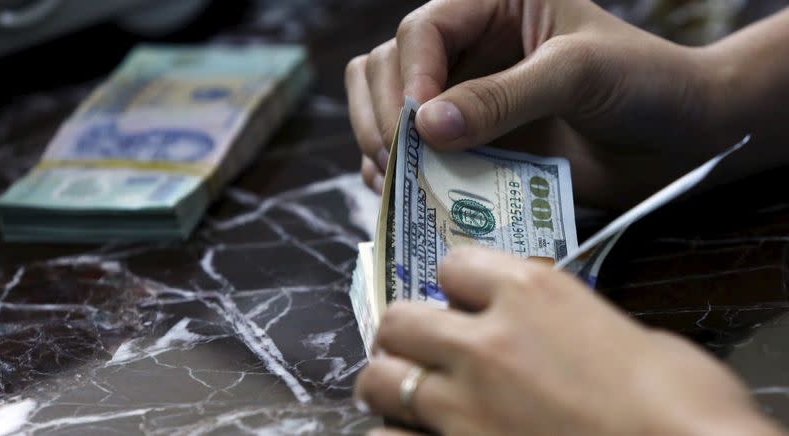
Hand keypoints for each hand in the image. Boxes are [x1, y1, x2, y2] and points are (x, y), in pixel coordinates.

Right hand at [345, 0, 741, 207]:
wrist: (678, 138)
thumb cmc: (644, 82)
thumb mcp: (577, 74)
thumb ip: (503, 97)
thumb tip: (426, 126)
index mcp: (494, 7)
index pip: (425, 30)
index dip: (412, 74)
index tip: (418, 124)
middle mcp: (471, 50)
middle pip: (388, 67)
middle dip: (384, 112)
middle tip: (399, 159)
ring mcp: (467, 100)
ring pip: (388, 109)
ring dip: (381, 143)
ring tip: (396, 182)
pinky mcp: (472, 144)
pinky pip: (414, 154)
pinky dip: (400, 173)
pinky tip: (406, 194)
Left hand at [354, 247, 783, 435]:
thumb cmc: (682, 401)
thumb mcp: (631, 338)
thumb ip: (571, 326)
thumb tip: (556, 335)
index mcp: (530, 292)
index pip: (453, 265)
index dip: (457, 284)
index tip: (464, 302)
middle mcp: (483, 341)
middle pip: (398, 319)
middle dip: (407, 333)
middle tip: (424, 350)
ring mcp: (463, 405)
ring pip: (379, 379)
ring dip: (390, 384)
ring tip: (408, 396)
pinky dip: (397, 434)